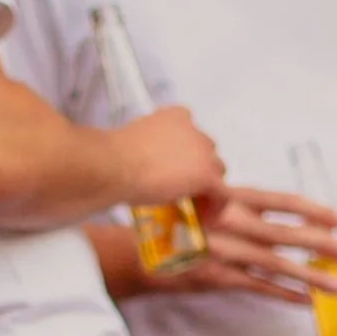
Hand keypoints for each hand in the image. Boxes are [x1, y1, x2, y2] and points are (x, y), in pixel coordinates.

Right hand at [110, 106, 226, 212]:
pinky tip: (203, 219)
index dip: (185, 154)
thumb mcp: (134, 144)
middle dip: (198, 169)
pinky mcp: (207, 175)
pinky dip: (215, 207)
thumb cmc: (114, 155)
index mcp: (176, 115)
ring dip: (207, 187)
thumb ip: (148, 150)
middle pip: (207, 151)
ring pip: (217, 171)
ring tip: (193, 206)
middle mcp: (194, 128)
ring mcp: (203, 151)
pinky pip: (222, 194)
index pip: (190, 133)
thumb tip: (142, 167)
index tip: (173, 170)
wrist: (116, 165)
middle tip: (183, 190)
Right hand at [138, 183, 336, 308]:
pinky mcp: (216, 278)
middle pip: (284, 234)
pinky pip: (256, 288)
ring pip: (275, 265)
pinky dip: (282, 295)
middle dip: (321, 245)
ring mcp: (223, 252)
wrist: (136, 249)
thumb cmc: (176, 222)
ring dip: (309, 277)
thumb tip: (280, 217)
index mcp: (230, 197)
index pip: (280, 201)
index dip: (312, 210)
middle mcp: (229, 222)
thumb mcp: (206, 201)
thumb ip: (239, 206)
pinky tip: (305, 302)